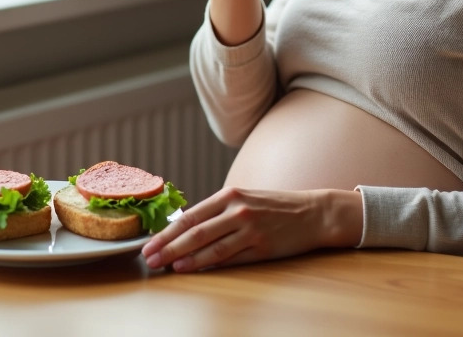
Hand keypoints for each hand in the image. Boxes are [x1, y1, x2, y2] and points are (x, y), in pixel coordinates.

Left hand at [141, 186, 363, 271]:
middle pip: (194, 231)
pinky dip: (208, 264)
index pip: (190, 215)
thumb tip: (186, 226)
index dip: (166, 231)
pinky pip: (230, 258)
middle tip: (149, 259)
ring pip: (209, 246)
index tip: (148, 244)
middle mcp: (237, 210)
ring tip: (166, 266)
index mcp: (230, 195)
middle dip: (168, 246)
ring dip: (184, 258)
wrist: (314, 212)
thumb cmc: (276, 206)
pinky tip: (193, 268)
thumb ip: (218, 212)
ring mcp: (250, 229)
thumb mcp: (245, 199)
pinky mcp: (262, 246)